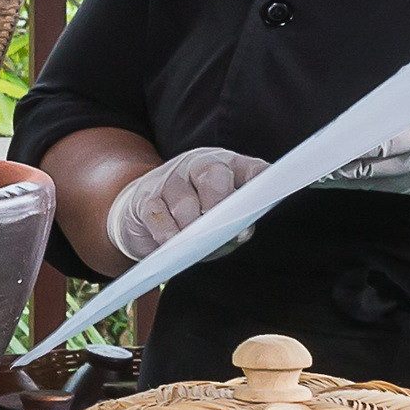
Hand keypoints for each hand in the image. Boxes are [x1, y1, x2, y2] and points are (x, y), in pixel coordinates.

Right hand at [103, 144, 263, 265]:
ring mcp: (170, 178)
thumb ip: (234, 223)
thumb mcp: (218, 217)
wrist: (141, 211)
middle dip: (219, 202)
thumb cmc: (192, 217)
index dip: (263, 182)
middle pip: (214, 174)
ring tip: (196, 245)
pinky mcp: (145, 197)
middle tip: (221, 227)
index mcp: (227, 167)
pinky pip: (158, 215)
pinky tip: (173, 245)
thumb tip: (239, 233)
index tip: (268, 197)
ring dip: (192, 227)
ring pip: (185, 201)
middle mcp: (198, 164)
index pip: (252, 170)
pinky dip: (168, 234)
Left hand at [316, 65, 409, 209]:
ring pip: (369, 172)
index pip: (398, 123)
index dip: (368, 128)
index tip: (341, 127)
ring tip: (307, 164)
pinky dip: (348, 181)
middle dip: (342, 152)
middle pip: (374, 152)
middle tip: (309, 150)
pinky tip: (323, 176)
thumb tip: (398, 79)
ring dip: (337, 169)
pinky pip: (375, 184)